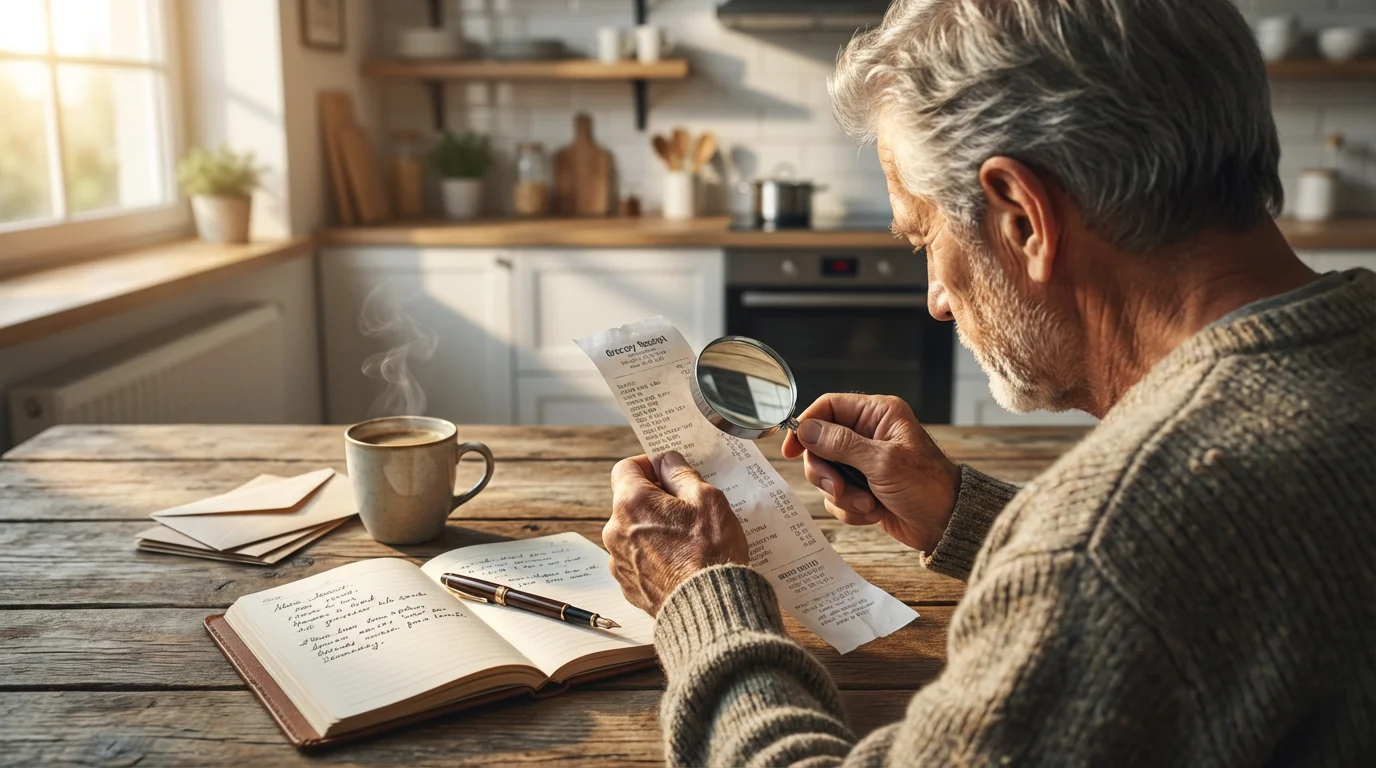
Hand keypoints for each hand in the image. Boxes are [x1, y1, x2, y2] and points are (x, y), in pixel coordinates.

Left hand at [604, 451, 748, 614]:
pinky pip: (637, 560)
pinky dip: (654, 556)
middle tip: (687, 508)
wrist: (709, 608)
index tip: (667, 472)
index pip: (625, 468)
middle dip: (655, 500)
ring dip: (653, 529)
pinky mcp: (628, 586)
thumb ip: (681, 474)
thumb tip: (666, 461)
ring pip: (632, 532)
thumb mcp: (706, 499)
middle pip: (629, 502)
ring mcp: (618, 561)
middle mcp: (615, 531)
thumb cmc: (710, 552)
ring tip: (687, 540)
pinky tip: (680, 563)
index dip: (647, 465)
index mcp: (631, 503)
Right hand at [781, 394, 959, 552]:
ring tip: (869, 504)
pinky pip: (836, 496)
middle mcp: (868, 434)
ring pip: (826, 474)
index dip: (806, 426)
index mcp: (878, 414)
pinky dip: (850, 508)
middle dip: (825, 472)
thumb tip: (806, 429)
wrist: (947, 525)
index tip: (791, 450)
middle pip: (820, 444)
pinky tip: (874, 512)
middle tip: (837, 488)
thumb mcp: (883, 462)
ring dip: (842, 494)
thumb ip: (841, 444)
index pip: (828, 407)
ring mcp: (864, 462)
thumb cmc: (927, 486)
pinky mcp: (862, 487)